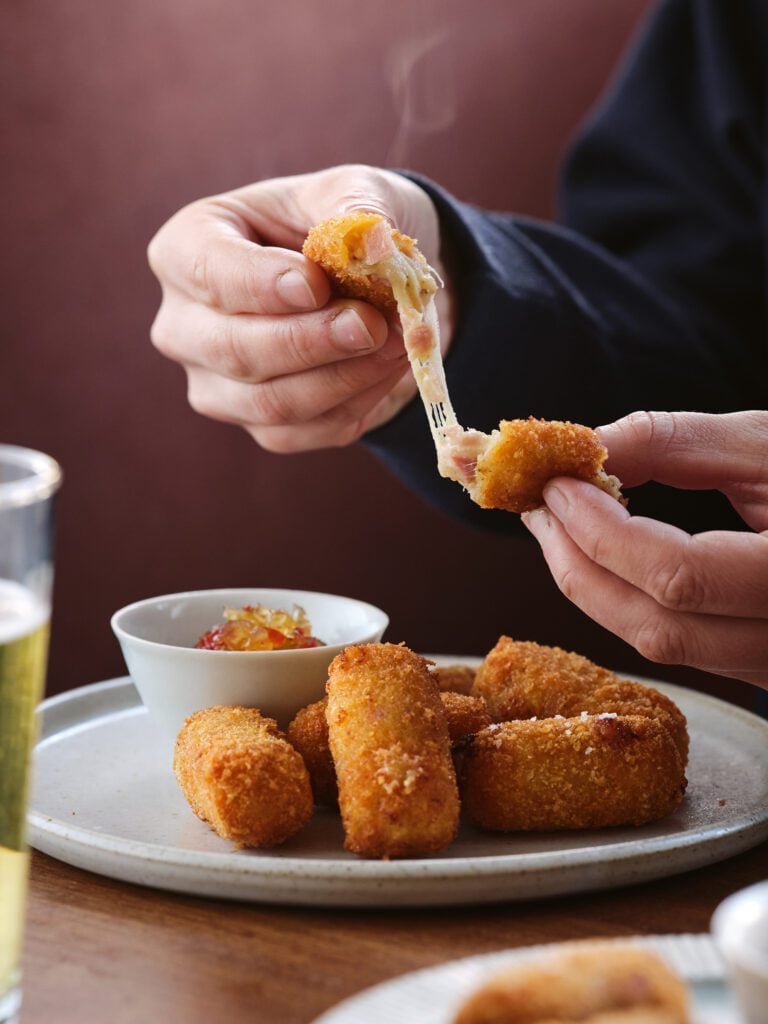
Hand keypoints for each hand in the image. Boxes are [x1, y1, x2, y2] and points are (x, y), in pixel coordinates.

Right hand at [147, 164, 450, 450]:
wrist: (373, 286)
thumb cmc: (344, 228)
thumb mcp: (351, 193)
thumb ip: (357, 210)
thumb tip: (373, 244)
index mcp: (188, 249)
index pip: (207, 272)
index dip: (260, 284)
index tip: (317, 284)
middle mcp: (185, 325)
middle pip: (233, 349)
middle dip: (311, 341)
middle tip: (373, 324)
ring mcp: (216, 384)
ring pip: (270, 402)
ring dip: (345, 377)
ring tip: (399, 344)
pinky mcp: (260, 426)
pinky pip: (305, 431)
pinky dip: (357, 403)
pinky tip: (389, 369)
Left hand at [522, 411, 767, 686]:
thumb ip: (676, 444)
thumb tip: (583, 446)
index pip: (678, 575)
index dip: (602, 531)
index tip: (555, 484)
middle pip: (655, 626)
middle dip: (577, 563)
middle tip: (537, 505)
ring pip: (660, 644)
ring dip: (591, 584)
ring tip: (555, 524)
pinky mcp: (761, 664)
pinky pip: (677, 643)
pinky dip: (623, 599)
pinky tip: (598, 554)